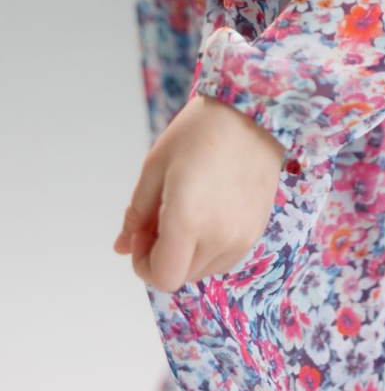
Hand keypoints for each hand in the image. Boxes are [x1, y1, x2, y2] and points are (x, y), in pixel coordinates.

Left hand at [113, 92, 287, 291]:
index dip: (143, 263)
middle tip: (160, 217)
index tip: (143, 233)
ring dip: (187, 253)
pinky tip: (209, 213)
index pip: (162, 278)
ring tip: (187, 212)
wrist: (253, 113)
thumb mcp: (155, 168)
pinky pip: (226, 257)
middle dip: (163, 255)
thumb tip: (121, 247)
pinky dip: (210, 247)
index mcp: (188, 221)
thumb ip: (136, 214)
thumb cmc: (199, 132)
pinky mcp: (257, 230)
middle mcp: (219, 237)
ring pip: (204, 269)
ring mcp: (243, 236)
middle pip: (182, 276)